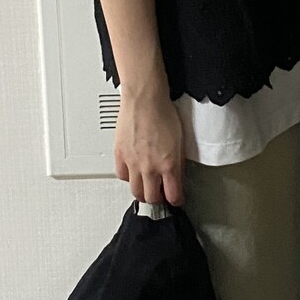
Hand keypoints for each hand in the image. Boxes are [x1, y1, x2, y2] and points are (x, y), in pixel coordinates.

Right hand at [113, 88, 186, 205]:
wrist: (145, 99)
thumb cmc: (163, 113)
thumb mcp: (180, 141)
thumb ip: (178, 163)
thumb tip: (177, 176)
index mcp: (169, 164)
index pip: (173, 196)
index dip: (176, 200)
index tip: (176, 199)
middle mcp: (150, 167)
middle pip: (152, 198)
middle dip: (158, 200)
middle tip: (160, 195)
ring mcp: (133, 163)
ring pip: (135, 191)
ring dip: (143, 192)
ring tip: (147, 188)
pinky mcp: (120, 156)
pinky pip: (122, 176)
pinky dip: (129, 178)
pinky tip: (134, 173)